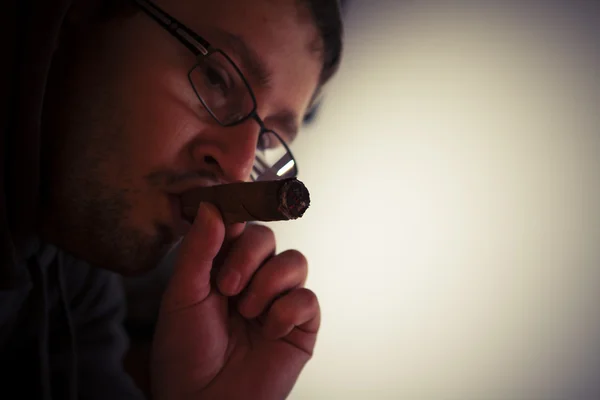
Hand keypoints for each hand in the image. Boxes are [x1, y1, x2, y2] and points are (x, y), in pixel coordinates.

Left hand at [151, 203, 319, 399]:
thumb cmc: (185, 354)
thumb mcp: (182, 295)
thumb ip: (199, 249)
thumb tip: (212, 205)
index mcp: (221, 268)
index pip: (238, 226)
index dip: (237, 217)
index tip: (229, 222)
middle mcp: (252, 279)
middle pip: (268, 237)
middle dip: (248, 257)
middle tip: (227, 288)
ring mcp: (278, 301)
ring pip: (295, 262)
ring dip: (268, 284)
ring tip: (247, 313)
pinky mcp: (301, 325)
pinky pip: (308, 298)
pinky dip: (287, 312)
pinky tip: (268, 332)